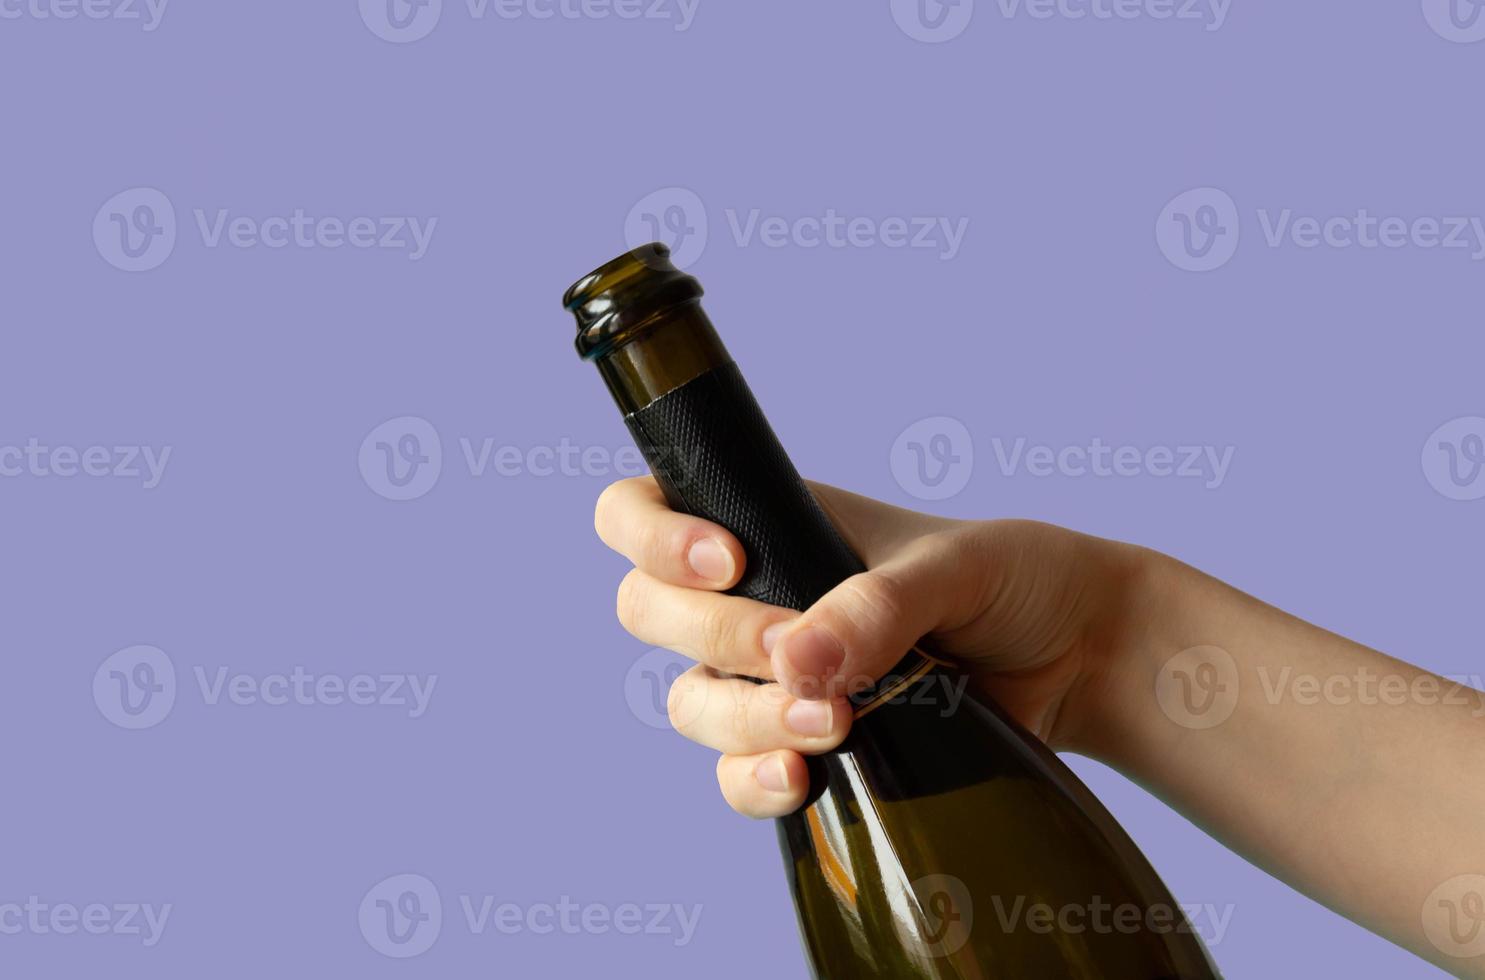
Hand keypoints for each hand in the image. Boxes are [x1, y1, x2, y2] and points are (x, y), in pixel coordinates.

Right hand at [594, 476, 1151, 818]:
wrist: (1080, 657)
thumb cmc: (1018, 578)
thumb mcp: (956, 566)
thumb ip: (878, 603)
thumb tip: (796, 663)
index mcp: (772, 523)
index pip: (642, 512)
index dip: (652, 537)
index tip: (727, 564)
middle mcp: (753, 597)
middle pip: (649, 613)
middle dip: (715, 636)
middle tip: (798, 651)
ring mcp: (770, 676)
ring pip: (691, 701)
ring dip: (744, 717)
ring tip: (831, 725)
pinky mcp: (802, 745)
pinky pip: (735, 775)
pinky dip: (754, 781)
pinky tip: (802, 780)